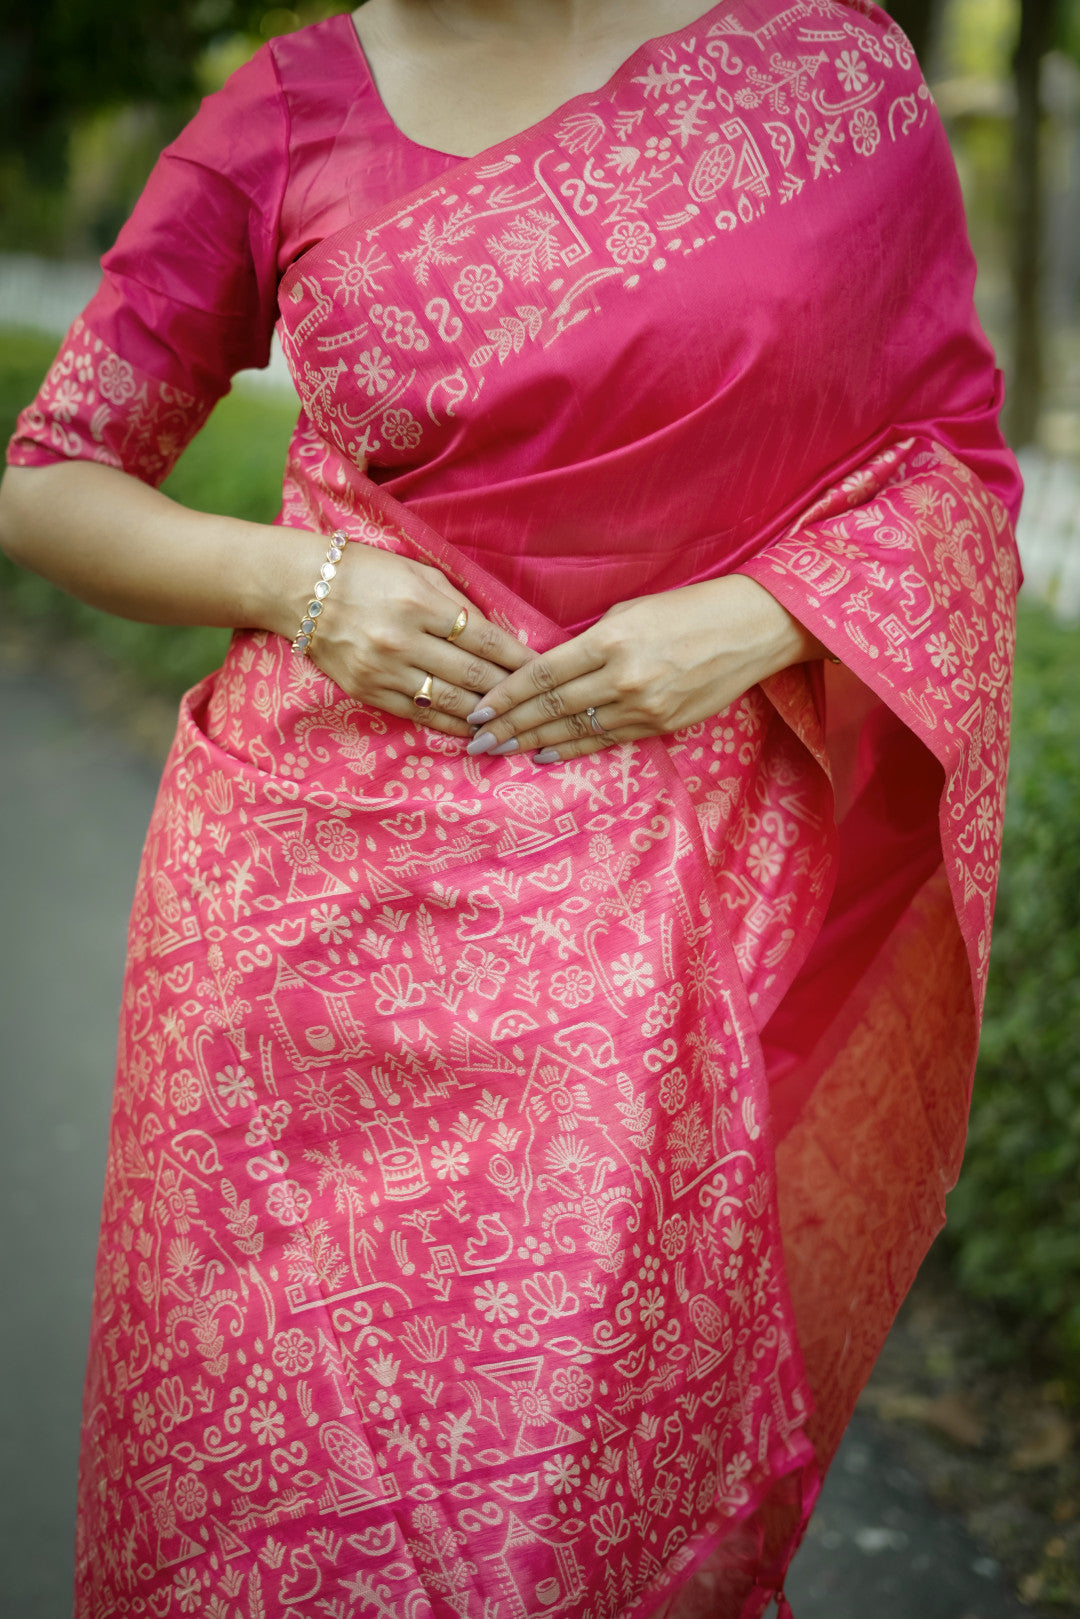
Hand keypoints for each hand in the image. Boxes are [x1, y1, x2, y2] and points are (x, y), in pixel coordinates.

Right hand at [283, 535, 531, 738]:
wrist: (301, 590)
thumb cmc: (367, 572)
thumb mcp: (417, 571)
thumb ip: (458, 603)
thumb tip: (499, 635)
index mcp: (420, 602)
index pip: (485, 638)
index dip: (519, 658)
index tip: (543, 670)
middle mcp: (403, 640)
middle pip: (473, 675)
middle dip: (511, 690)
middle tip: (537, 701)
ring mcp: (385, 670)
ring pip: (451, 702)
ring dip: (487, 715)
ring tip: (515, 722)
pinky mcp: (369, 692)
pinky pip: (421, 716)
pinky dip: (452, 726)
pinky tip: (475, 730)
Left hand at [463, 574, 826, 761]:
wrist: (751, 628)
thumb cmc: (688, 610)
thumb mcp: (631, 611)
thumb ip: (589, 641)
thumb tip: (549, 666)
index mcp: (610, 640)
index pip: (543, 674)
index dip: (506, 696)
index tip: (479, 711)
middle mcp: (623, 677)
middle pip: (551, 707)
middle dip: (508, 728)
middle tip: (476, 744)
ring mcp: (643, 706)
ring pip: (574, 729)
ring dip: (532, 743)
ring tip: (500, 753)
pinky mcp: (662, 724)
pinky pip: (605, 740)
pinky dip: (571, 747)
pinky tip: (544, 754)